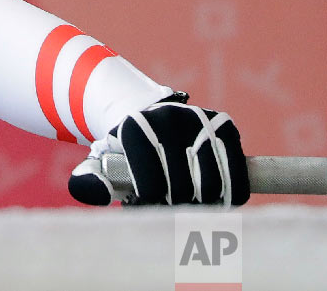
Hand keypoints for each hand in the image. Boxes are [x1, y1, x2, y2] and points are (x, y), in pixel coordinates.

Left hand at [68, 95, 248, 205]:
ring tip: (190, 209)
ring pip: (214, 185)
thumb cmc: (122, 149)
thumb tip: (95, 196)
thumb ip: (88, 181)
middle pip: (182, 188)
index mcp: (134, 128)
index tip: (147, 210)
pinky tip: (215, 202)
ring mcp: (199, 121)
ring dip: (205, 207)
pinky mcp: (224, 126)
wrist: (144, 115)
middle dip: (176, 208)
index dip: (151, 207)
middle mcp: (168, 119)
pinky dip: (230, 197)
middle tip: (169, 212)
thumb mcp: (98, 161)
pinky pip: (238, 176)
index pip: (152, 185)